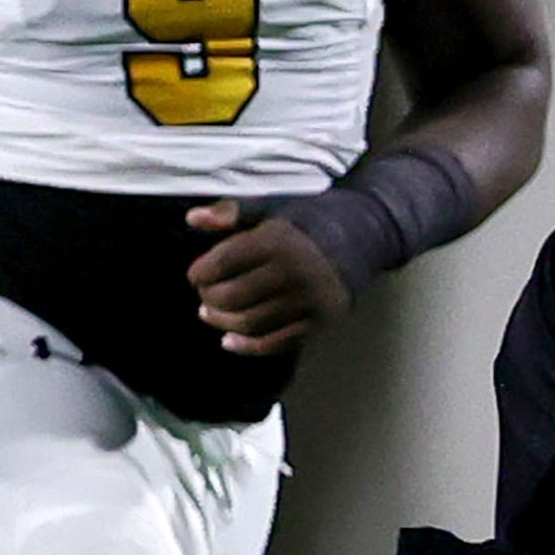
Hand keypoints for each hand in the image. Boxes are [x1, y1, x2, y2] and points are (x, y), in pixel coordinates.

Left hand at [185, 199, 351, 356]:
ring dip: (223, 323)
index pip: (224, 262)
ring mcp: (310, 300)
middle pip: (234, 297)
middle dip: (210, 299)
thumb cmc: (307, 221)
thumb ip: (230, 212)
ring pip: (252, 323)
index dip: (202, 273)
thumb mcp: (269, 208)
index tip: (196, 276)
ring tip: (210, 315)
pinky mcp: (322, 321)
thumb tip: (191, 219)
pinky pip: (278, 343)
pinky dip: (249, 347)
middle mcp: (294, 271)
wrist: (363, 235)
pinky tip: (229, 342)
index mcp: (278, 239)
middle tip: (204, 296)